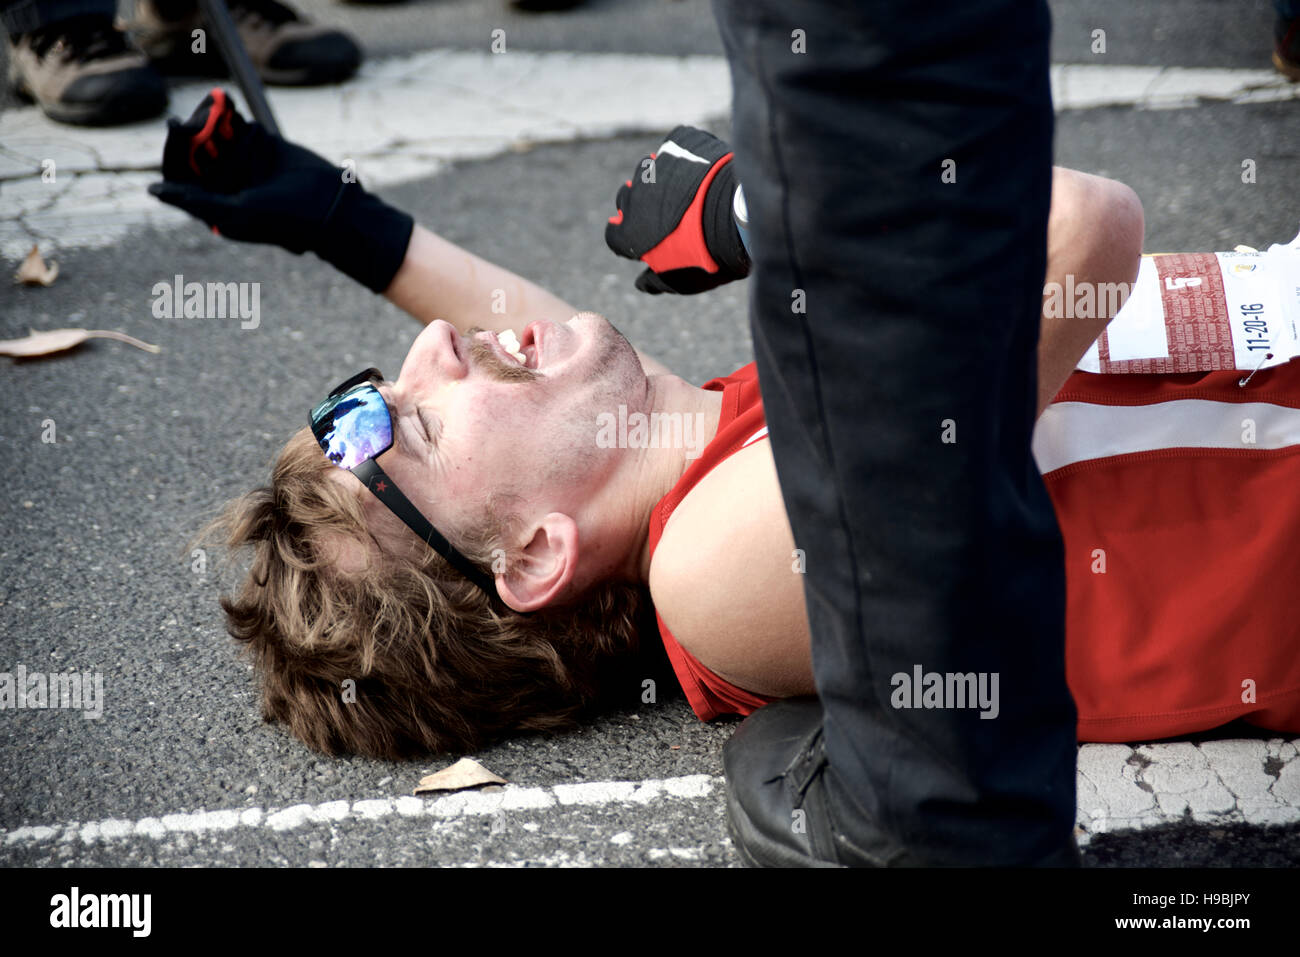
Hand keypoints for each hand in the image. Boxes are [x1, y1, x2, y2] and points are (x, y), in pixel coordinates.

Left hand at [147, 88, 412, 293]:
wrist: (329, 204)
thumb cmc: (282, 218)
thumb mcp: (235, 212)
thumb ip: (194, 201)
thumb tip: (154, 190)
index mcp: (213, 204)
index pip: (181, 173)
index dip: (175, 151)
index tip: (178, 128)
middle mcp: (224, 183)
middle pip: (194, 151)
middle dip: (193, 131)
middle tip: (194, 118)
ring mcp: (242, 163)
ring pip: (214, 134)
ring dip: (209, 118)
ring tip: (214, 105)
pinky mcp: (260, 146)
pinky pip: (236, 125)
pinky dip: (227, 111)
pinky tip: (224, 100)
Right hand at [604, 125, 749, 294]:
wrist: (740, 214)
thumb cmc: (710, 255)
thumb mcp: (681, 281)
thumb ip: (655, 282)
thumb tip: (641, 283)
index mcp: (630, 231)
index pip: (614, 233)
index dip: (629, 237)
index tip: (646, 240)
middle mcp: (634, 195)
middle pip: (627, 198)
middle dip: (641, 207)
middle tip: (669, 217)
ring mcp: (655, 165)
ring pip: (650, 170)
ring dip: (662, 181)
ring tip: (691, 193)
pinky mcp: (677, 143)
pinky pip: (675, 147)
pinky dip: (685, 157)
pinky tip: (704, 171)